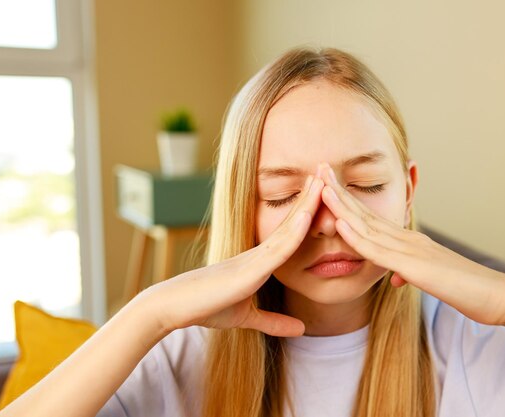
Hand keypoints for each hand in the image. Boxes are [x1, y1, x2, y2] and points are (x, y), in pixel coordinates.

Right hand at [138, 174, 324, 336]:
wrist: (176, 306)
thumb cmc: (207, 307)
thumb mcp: (247, 318)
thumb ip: (274, 322)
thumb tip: (301, 329)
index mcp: (260, 261)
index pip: (291, 233)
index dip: (307, 213)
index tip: (325, 195)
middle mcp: (259, 253)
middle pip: (292, 221)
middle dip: (312, 197)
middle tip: (328, 170)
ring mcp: (255, 258)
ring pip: (288, 227)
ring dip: (308, 204)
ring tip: (324, 179)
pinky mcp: (249, 269)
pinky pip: (277, 247)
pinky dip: (294, 231)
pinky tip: (308, 215)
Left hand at [318, 163, 504, 325]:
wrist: (501, 297)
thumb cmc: (470, 290)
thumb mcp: (432, 281)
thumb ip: (411, 275)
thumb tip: (396, 277)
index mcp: (410, 243)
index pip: (371, 220)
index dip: (347, 202)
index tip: (328, 186)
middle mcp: (409, 240)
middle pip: (366, 213)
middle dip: (339, 192)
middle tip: (319, 168)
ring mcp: (412, 250)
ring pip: (368, 226)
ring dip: (342, 205)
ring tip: (320, 184)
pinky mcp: (417, 267)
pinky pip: (380, 250)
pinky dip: (357, 236)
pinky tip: (340, 223)